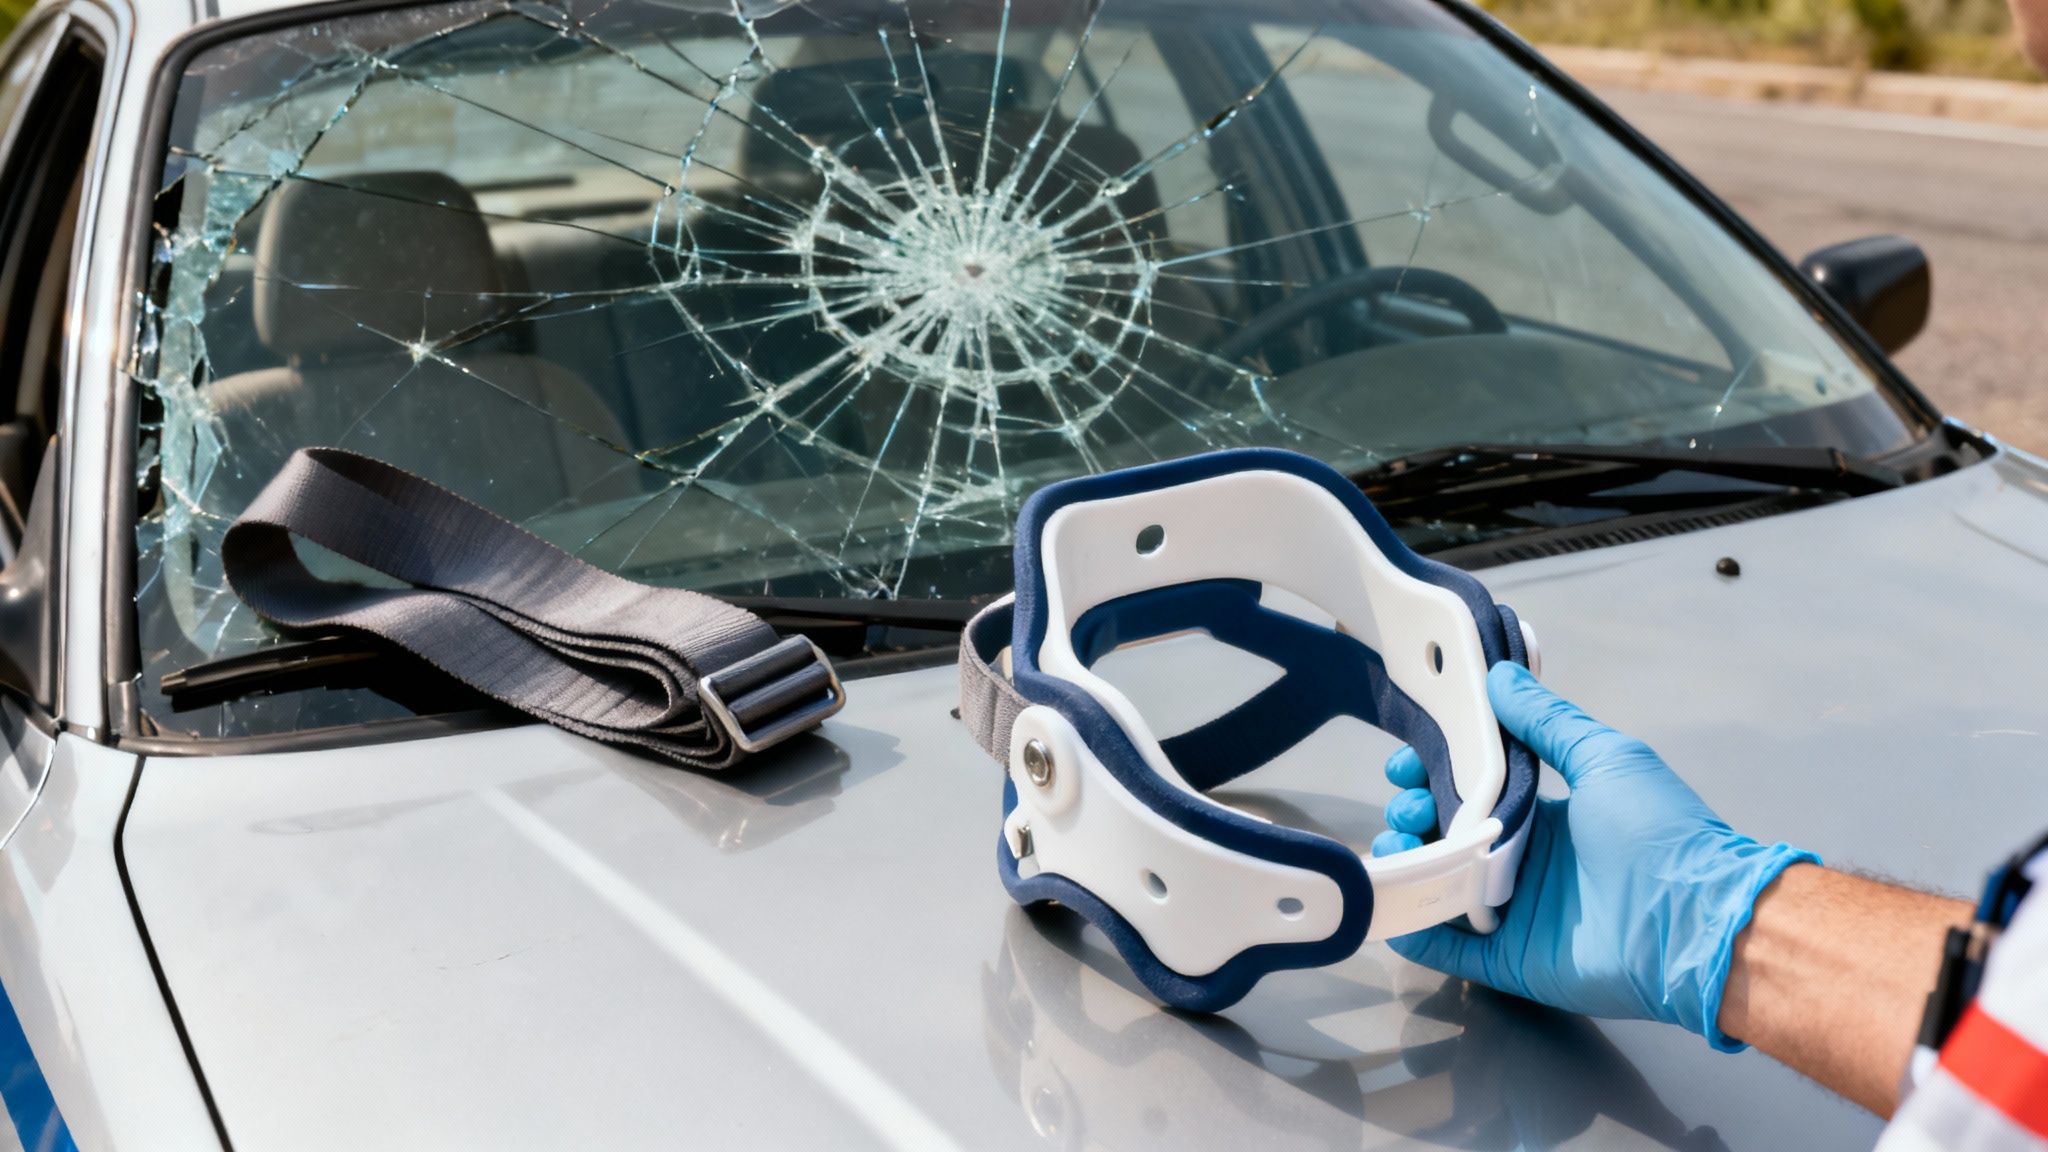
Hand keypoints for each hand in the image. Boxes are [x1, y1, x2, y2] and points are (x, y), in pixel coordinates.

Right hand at [1372, 662, 1817, 1049]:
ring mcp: (1516, 913)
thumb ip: (1547, 720)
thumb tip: (1500, 675)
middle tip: (1404, 806)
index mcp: (1548, 815)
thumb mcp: (1604, 758)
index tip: (1405, 763)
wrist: (1695, 920)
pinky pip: (1450, 948)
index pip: (1473, 790)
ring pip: (1440, 887)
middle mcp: (1527, 862)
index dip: (1435, 773)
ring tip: (1395, 848)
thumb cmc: (1656, 831)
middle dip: (1413, 814)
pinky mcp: (1510, 960)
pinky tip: (1389, 907)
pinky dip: (1414, 931)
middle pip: (1449, 836)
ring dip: (1407, 865)